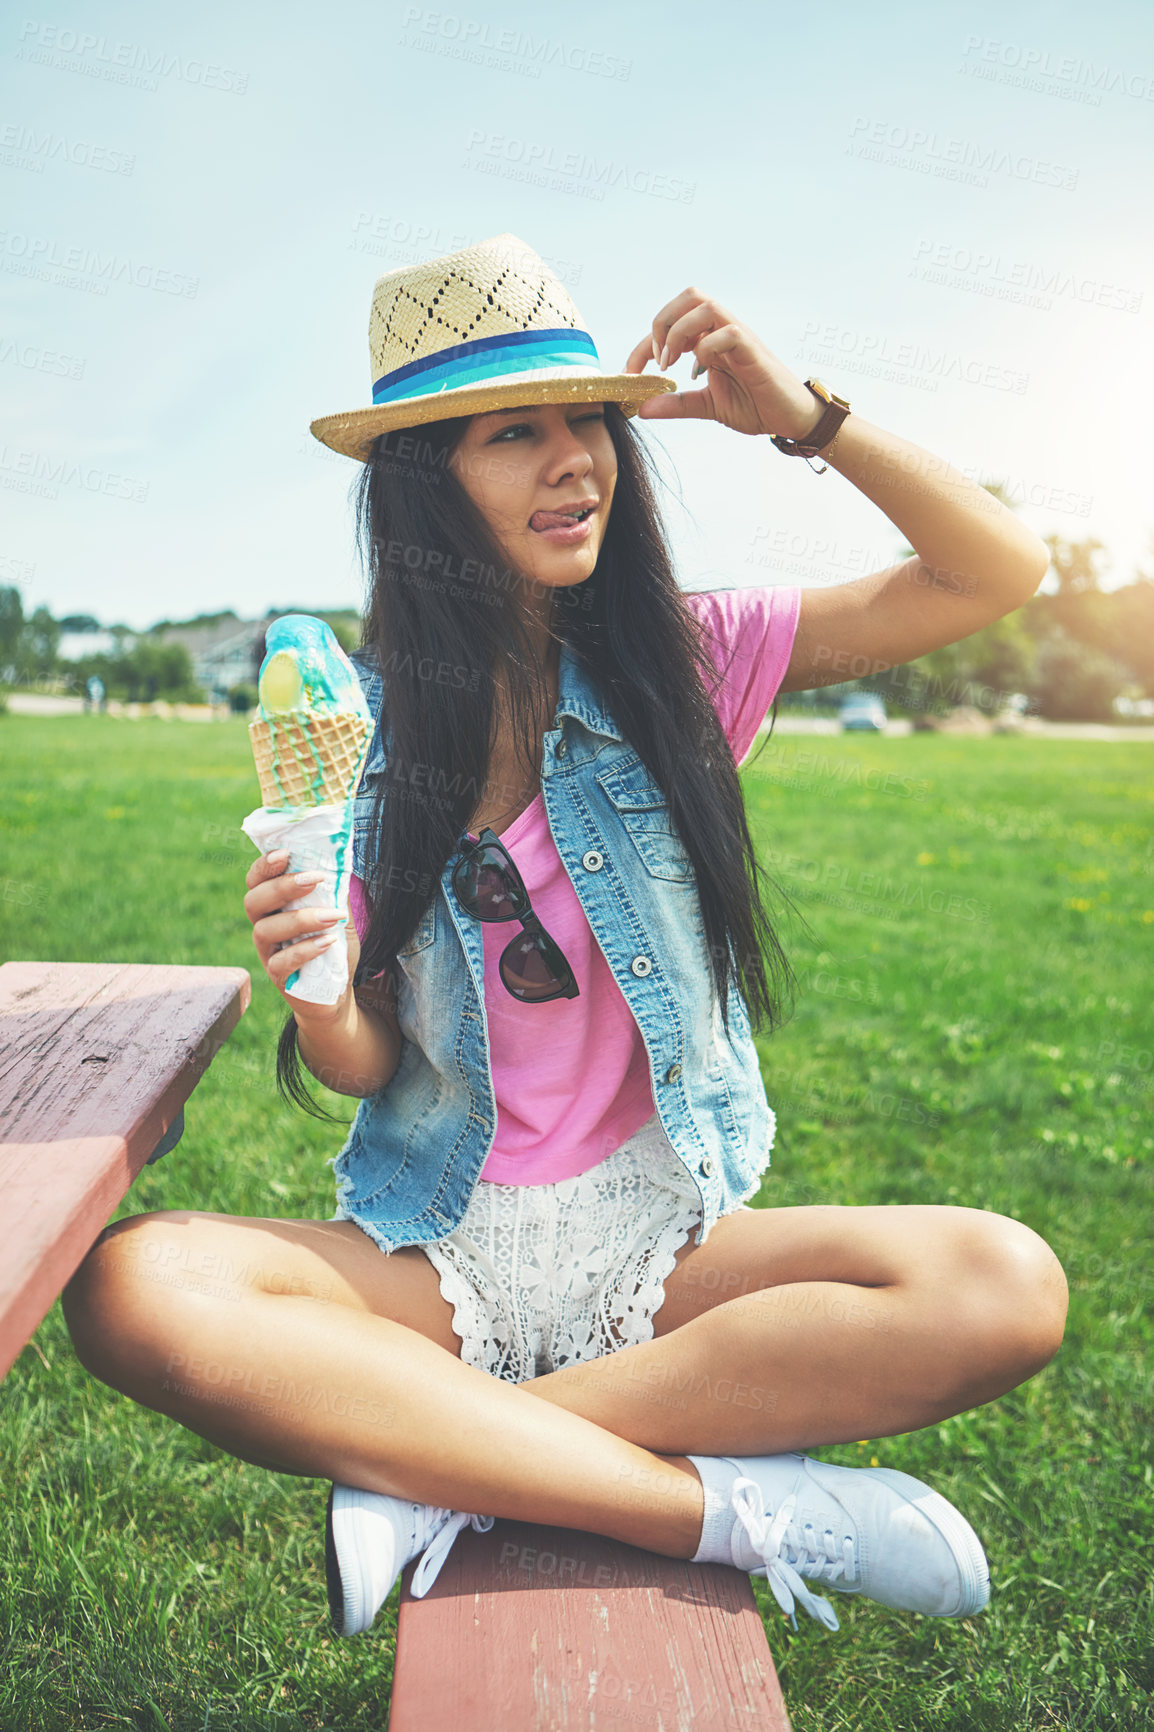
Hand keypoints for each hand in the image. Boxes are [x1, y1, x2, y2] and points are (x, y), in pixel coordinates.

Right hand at [242, 850, 359, 1024]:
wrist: (335, 992)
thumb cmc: (333, 947)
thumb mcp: (339, 915)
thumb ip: (336, 892)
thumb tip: (342, 864)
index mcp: (273, 906)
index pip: (256, 880)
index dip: (264, 865)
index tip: (286, 853)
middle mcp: (263, 926)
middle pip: (253, 901)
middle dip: (282, 886)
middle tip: (314, 879)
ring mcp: (267, 953)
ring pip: (264, 930)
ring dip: (300, 919)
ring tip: (331, 917)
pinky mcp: (277, 977)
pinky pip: (280, 962)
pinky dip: (305, 950)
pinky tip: (327, 942)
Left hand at [622, 287, 822, 440]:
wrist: (788, 418)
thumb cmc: (754, 405)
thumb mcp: (706, 406)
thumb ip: (676, 404)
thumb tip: (641, 408)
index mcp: (709, 339)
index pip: (670, 324)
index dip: (643, 346)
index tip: (629, 374)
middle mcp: (722, 331)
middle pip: (689, 296)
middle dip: (662, 323)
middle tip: (658, 361)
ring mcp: (739, 337)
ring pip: (705, 306)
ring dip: (680, 332)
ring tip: (673, 364)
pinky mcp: (754, 351)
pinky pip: (730, 333)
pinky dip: (708, 348)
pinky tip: (701, 370)